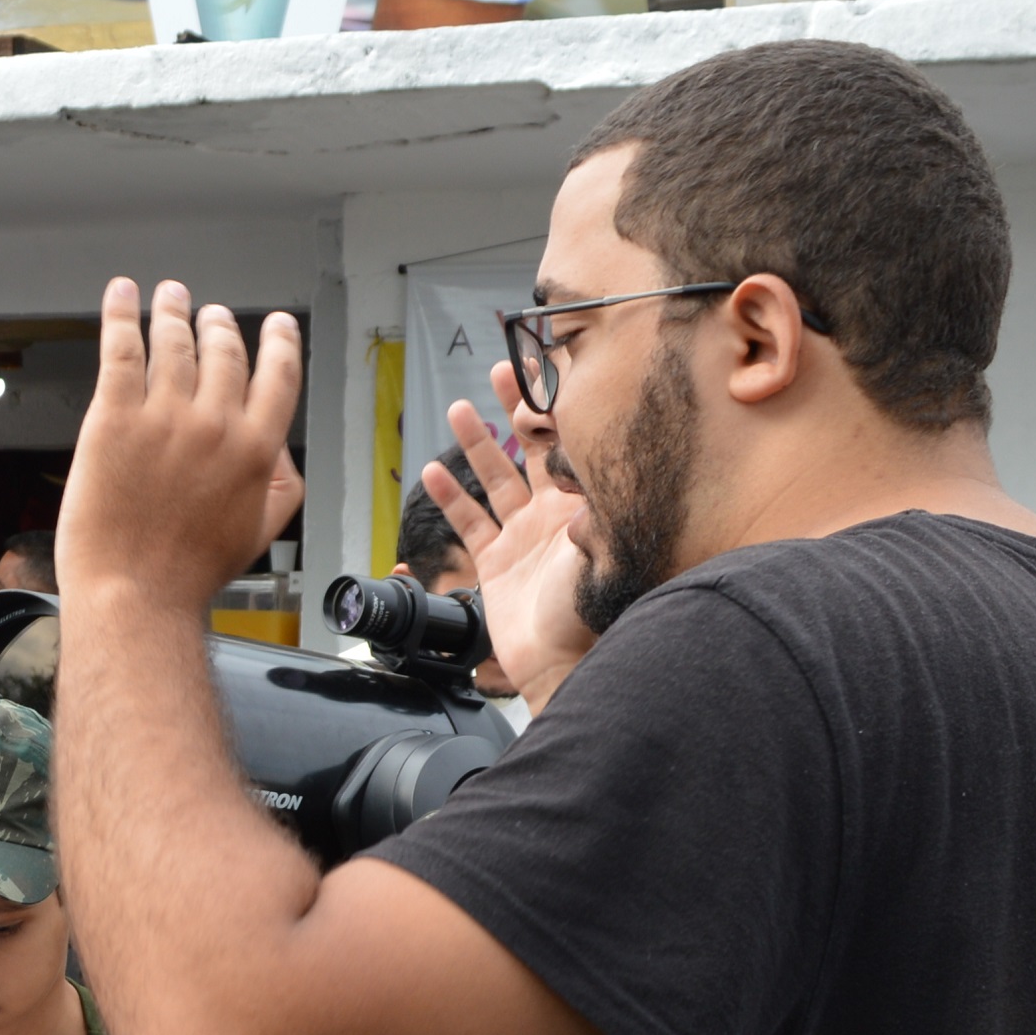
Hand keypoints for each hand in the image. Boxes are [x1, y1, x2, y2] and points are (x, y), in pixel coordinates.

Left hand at [58, 278, 305, 617]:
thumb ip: (279, 482)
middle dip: (219, 324)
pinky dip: (122, 313)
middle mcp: (213, 424)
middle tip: (210, 313)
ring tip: (170, 296)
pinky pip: (121, 347)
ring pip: (174, 341)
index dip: (278, 341)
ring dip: (174, 310)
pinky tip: (122, 293)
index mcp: (254, 449)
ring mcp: (162, 416)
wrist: (135, 594)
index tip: (276, 324)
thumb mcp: (260, 531)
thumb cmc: (189, 574)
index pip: (278, 375)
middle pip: (223, 351)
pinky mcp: (113, 417)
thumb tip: (277, 446)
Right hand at [425, 392, 595, 698]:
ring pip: (494, 478)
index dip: (553, 408)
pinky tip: (432, 472)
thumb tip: (584, 471)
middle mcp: (553, 515)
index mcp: (583, 505)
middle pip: (530, 449)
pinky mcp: (496, 561)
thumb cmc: (590, 613)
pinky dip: (450, 497)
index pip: (567, 444)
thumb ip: (592, 509)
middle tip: (502, 371)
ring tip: (459, 409)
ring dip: (476, 444)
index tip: (542, 371)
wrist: (560, 663)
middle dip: (516, 409)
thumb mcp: (603, 550)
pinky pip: (468, 522)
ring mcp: (523, 536)